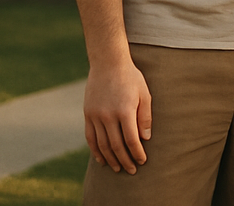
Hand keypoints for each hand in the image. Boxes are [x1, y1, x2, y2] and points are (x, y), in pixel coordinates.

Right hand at [83, 59, 151, 174]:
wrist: (108, 63)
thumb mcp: (144, 93)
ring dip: (110, 159)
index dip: (137, 152)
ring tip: (118, 168)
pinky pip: (90, 138)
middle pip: (116, 145)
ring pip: (102, 145)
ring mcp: (96, 116)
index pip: (131, 139)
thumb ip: (145, 116)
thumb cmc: (130, 77)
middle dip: (125, 160)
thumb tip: (146, 138)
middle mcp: (108, 115)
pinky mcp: (88, 115)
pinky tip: (102, 159)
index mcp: (125, 110)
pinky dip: (96, 151)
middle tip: (132, 170)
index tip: (142, 160)